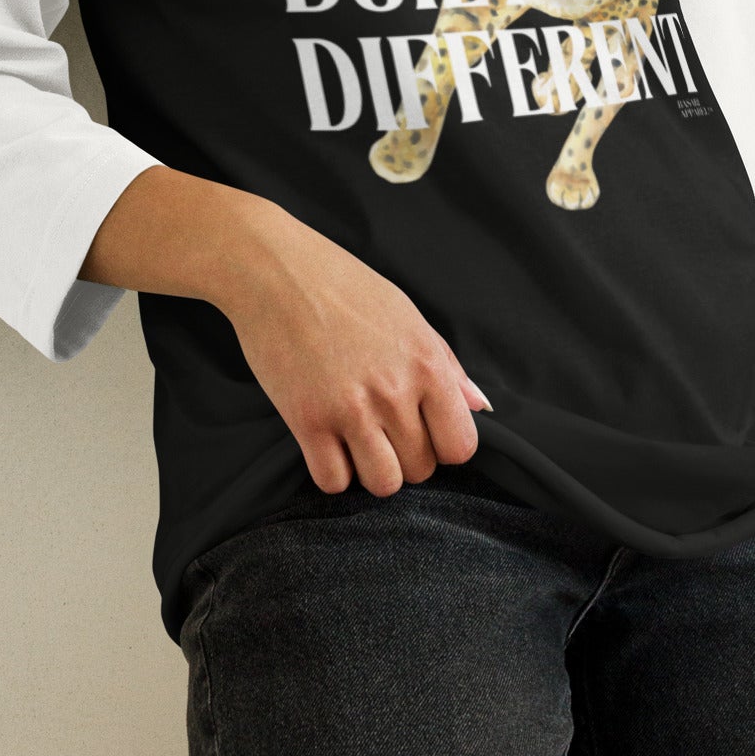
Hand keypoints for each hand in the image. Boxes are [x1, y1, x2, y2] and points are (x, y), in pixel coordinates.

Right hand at [80, 166, 491, 495]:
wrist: (274, 271)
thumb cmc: (343, 286)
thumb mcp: (406, 315)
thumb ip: (446, 365)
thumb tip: (480, 406)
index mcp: (427, 363)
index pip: (461, 447)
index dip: (444, 445)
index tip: (424, 430)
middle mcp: (395, 391)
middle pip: (422, 470)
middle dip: (405, 456)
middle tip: (383, 428)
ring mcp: (351, 409)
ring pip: (384, 484)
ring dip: (371, 469)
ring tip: (357, 440)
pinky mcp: (306, 420)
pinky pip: (333, 482)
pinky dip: (332, 471)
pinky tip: (327, 443)